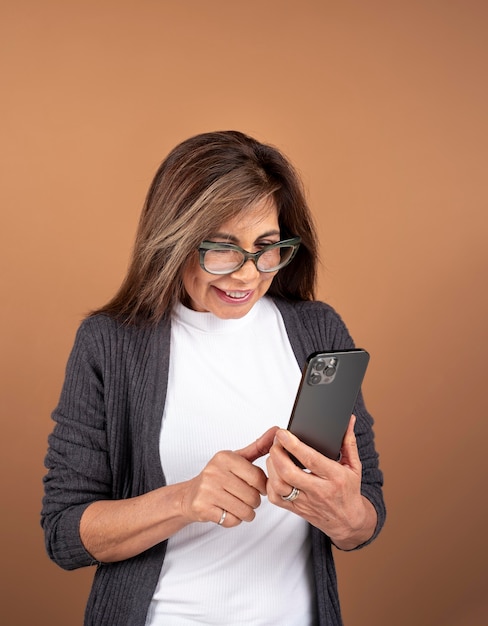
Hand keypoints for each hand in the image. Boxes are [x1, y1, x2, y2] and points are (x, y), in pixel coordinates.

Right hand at [179, 426, 278, 527]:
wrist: (190, 495)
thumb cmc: (218, 476)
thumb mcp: (237, 458)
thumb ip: (258, 446)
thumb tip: (277, 430)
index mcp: (225, 457)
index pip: (257, 477)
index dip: (262, 486)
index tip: (257, 487)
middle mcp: (214, 471)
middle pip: (252, 496)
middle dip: (254, 501)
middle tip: (247, 498)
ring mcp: (207, 490)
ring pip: (244, 510)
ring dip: (246, 513)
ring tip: (238, 505)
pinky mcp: (203, 507)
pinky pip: (232, 520)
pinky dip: (234, 520)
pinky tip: (226, 511)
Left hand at [266, 416, 375, 548]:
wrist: (348, 522)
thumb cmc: (349, 491)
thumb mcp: (354, 466)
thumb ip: (349, 442)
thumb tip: (349, 420)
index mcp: (335, 477)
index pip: (311, 459)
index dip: (294, 445)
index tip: (283, 433)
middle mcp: (319, 491)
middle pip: (289, 473)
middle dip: (277, 453)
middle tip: (276, 441)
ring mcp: (305, 502)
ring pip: (280, 486)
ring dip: (272, 467)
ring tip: (274, 454)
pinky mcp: (295, 509)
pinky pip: (276, 497)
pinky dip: (270, 482)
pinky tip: (274, 472)